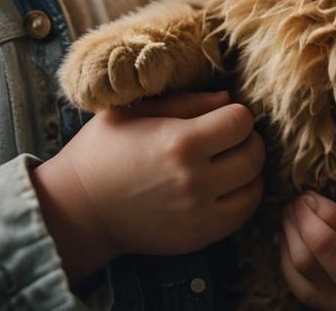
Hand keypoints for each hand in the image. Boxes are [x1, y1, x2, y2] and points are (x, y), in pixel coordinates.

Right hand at [33, 89, 264, 282]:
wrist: (80, 208)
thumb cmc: (104, 149)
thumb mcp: (137, 110)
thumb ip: (187, 102)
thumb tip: (227, 98)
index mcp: (180, 141)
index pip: (241, 120)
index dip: (236, 112)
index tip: (222, 114)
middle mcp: (195, 180)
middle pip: (254, 154)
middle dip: (248, 139)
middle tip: (230, 135)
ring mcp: (199, 213)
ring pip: (254, 187)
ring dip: (249, 169)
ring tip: (230, 159)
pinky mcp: (198, 237)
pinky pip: (242, 215)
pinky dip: (243, 196)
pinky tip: (226, 185)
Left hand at [278, 191, 335, 310]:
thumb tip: (322, 194)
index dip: (320, 207)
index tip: (309, 192)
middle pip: (319, 248)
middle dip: (302, 217)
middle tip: (296, 200)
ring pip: (302, 266)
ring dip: (289, 233)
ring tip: (289, 214)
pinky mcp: (328, 309)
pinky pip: (298, 284)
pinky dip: (286, 256)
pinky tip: (284, 237)